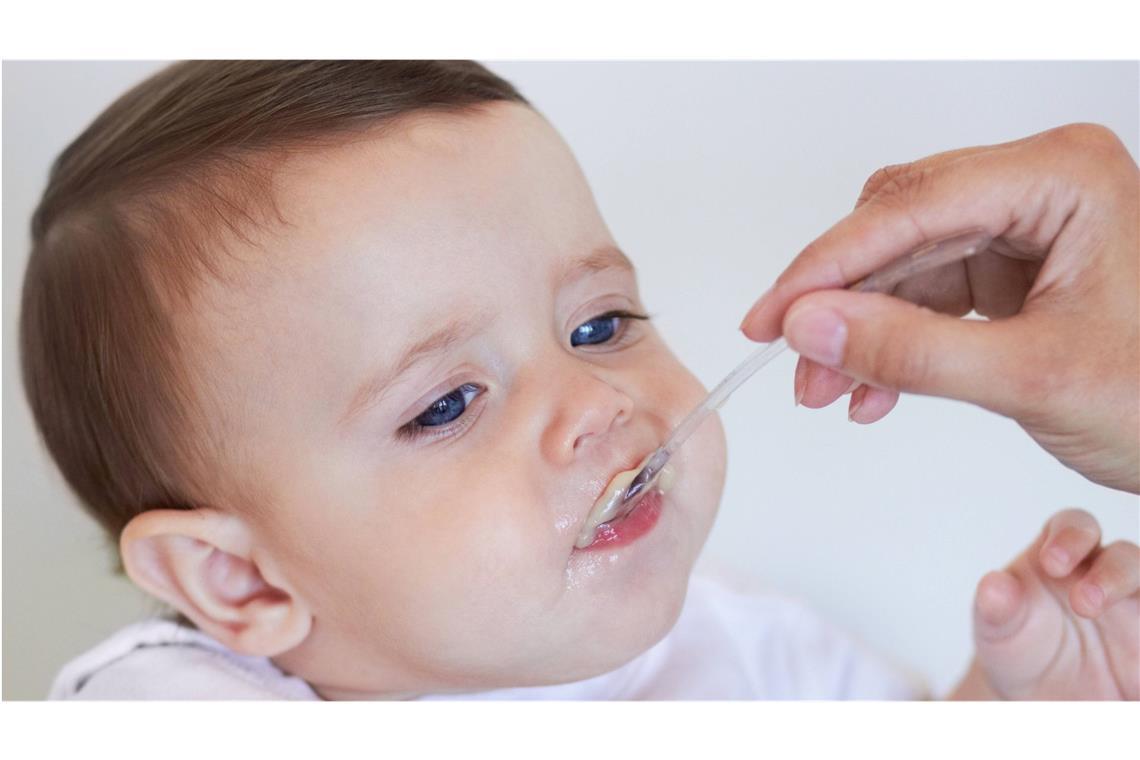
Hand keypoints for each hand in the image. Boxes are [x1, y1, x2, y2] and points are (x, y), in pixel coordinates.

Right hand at [739, 123, 1139, 492]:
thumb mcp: (1032, 377)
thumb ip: (913, 351)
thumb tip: (810, 326)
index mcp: (1061, 178)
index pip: (911, 208)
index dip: (827, 266)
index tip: (771, 316)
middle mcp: (1038, 186)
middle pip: (897, 230)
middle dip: (841, 302)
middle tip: (794, 359)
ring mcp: (1023, 227)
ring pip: (903, 265)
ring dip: (859, 330)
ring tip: (827, 389)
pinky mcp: (1011, 268)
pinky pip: (927, 295)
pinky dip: (893, 343)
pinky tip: (870, 391)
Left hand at [953, 508, 1137, 699]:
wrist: (1034, 692)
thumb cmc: (1016, 644)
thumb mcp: (998, 629)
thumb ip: (996, 607)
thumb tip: (993, 587)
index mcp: (1061, 555)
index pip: (1074, 526)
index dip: (1069, 537)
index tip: (1052, 563)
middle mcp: (1105, 575)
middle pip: (1125, 557)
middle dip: (1111, 574)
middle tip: (1084, 604)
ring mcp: (1134, 610)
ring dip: (1135, 598)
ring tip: (1101, 620)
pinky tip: (1133, 671)